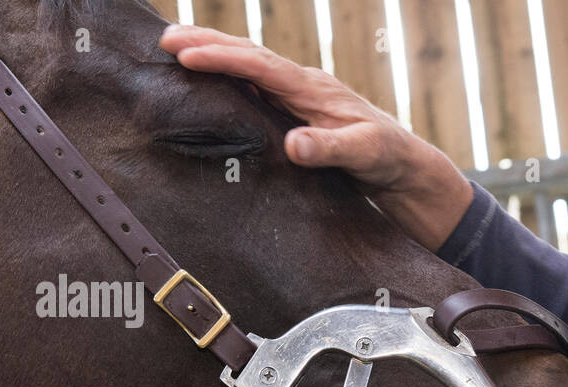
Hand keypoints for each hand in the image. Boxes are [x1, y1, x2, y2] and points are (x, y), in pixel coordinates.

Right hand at [159, 25, 472, 249]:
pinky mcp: (297, 112)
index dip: (222, 58)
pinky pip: (256, 86)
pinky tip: (209, 80)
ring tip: (175, 47)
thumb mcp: (362, 154)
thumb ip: (329, 149)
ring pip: (249, 66)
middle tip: (163, 38)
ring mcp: (299, 96)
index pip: (260, 66)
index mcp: (313, 89)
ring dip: (213, 54)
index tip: (185, 54)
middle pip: (249, 54)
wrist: (404, 168)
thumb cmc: (387, 159)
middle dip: (207, 43)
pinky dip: (229, 76)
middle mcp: (303, 85)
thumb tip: (292, 144)